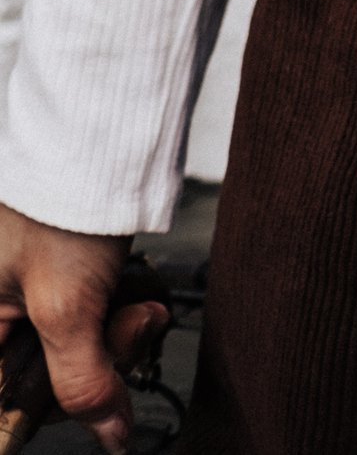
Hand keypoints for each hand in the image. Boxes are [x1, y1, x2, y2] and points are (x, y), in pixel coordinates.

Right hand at [0, 205, 165, 454]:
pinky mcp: (54, 282)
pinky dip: (115, 317)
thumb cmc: (62, 206)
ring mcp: (20, 298)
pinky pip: (85, 325)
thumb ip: (83, 383)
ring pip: (72, 355)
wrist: (100, 140)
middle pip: (41, 382)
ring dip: (115, 339)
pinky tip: (132, 298)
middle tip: (126, 330)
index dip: (46, 409)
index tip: (90, 403)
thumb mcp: (68, 308)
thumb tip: (109, 436)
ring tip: (135, 307)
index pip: (4, 404)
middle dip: (97, 363)